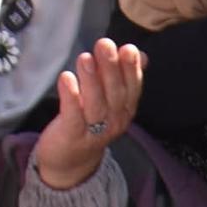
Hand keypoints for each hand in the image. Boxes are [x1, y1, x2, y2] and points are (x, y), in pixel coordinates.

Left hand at [30, 41, 148, 189]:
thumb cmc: (89, 123)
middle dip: (111, 68)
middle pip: (115, 93)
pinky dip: (71, 96)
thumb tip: (140, 53)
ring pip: (95, 104)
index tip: (128, 49)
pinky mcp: (72, 135)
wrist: (70, 162)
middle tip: (105, 44)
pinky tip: (66, 78)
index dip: (132, 69)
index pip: (132, 88)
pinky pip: (73, 116)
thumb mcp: (110, 100)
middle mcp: (114, 121)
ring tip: (85, 58)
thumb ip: (123, 76)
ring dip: (91, 79)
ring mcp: (94, 131)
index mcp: (125, 110)